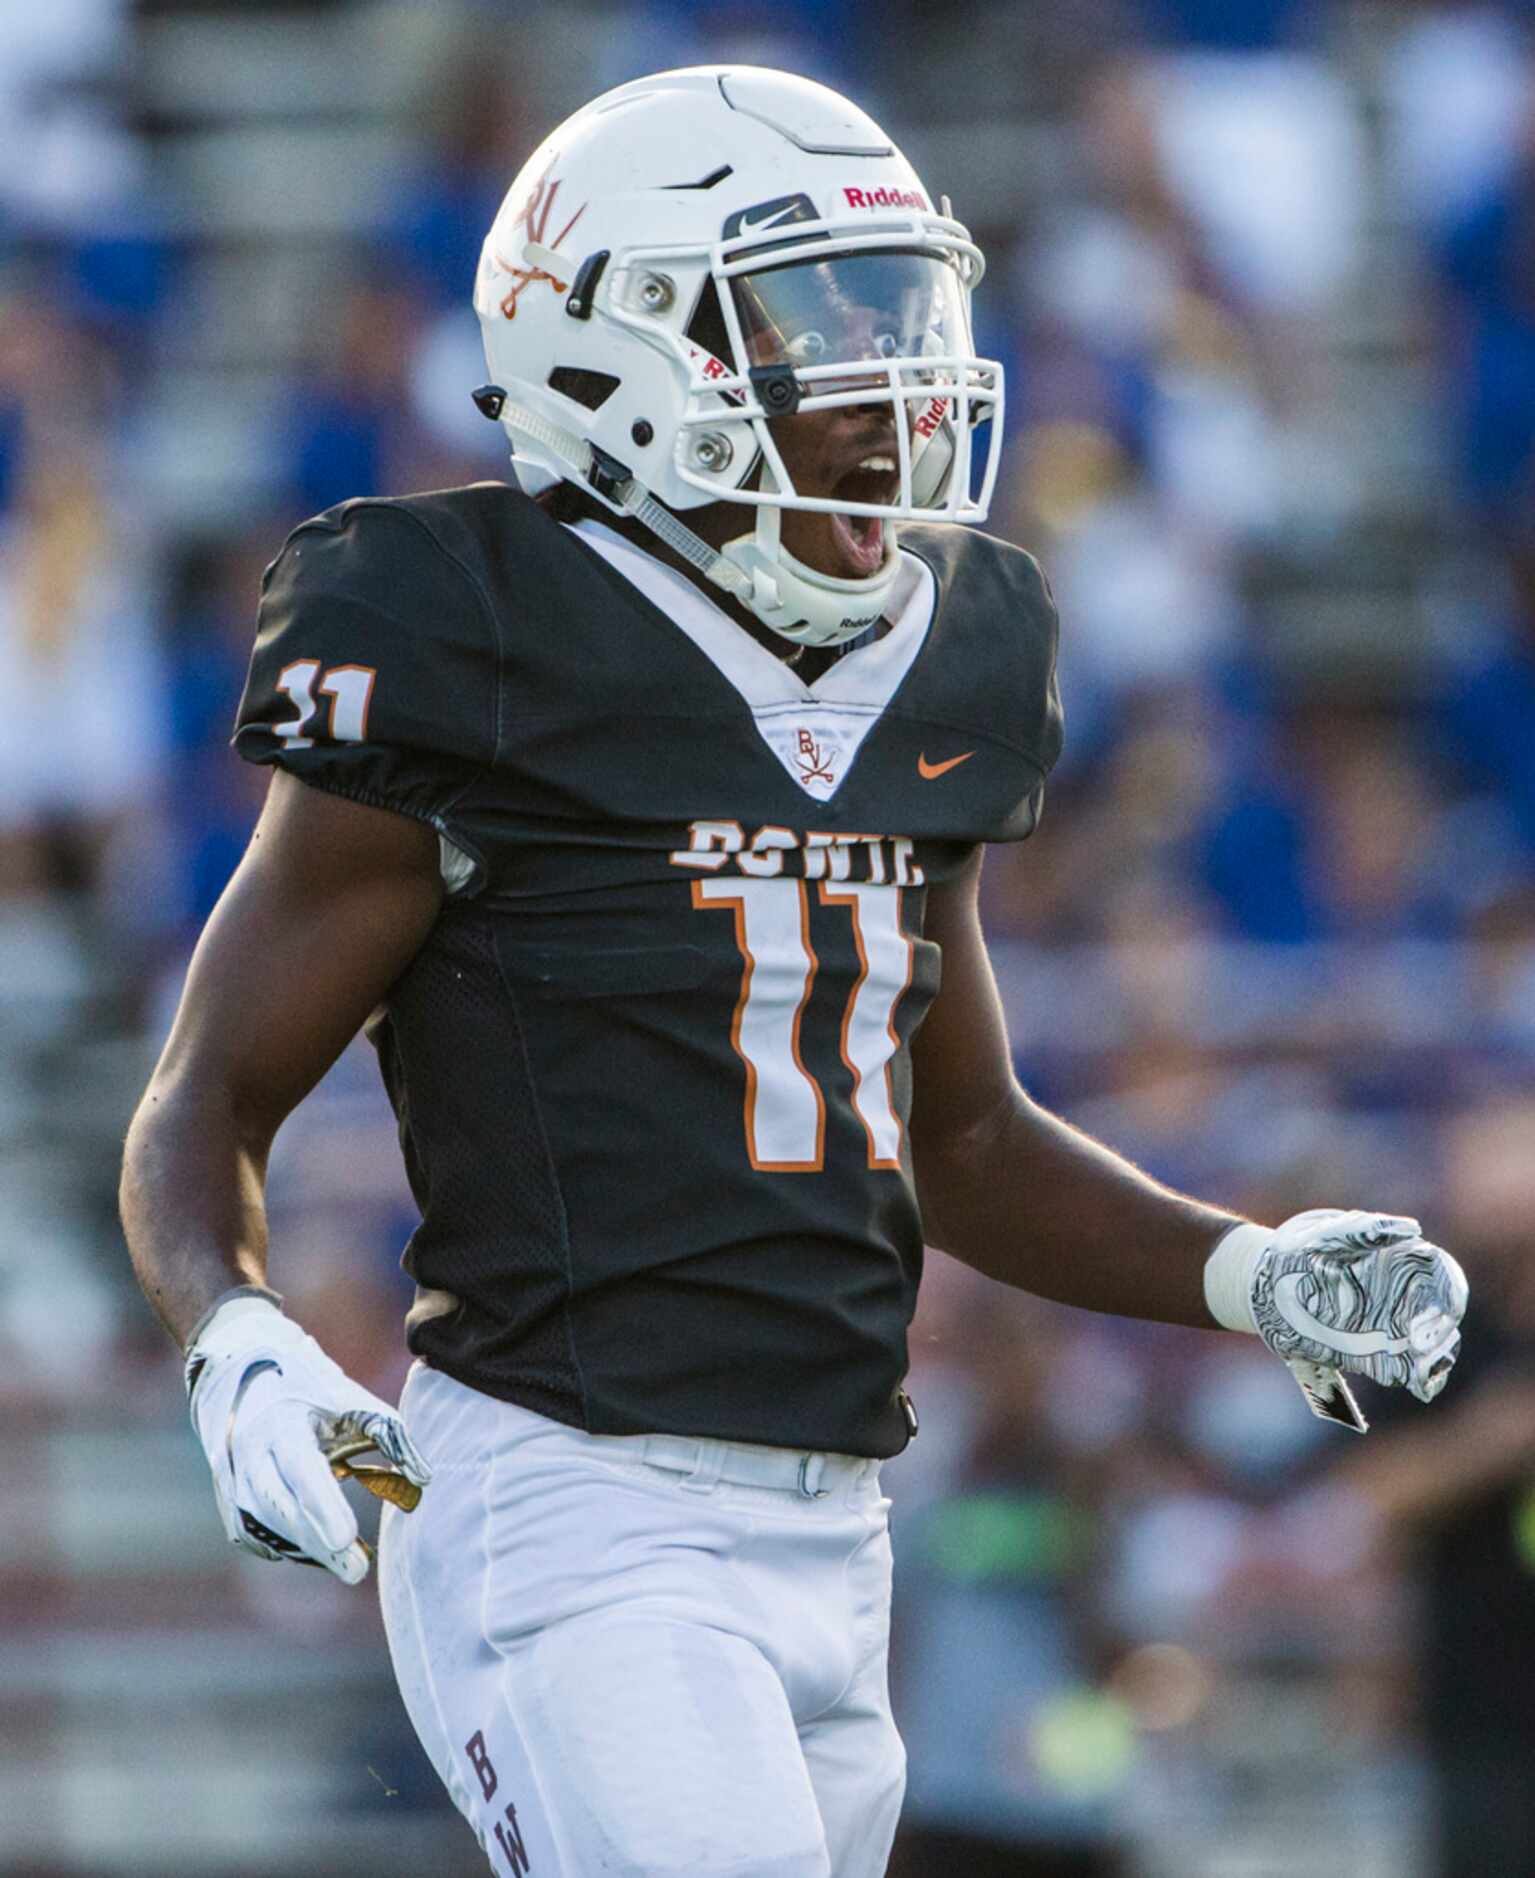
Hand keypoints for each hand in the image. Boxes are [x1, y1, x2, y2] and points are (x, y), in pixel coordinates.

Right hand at [184, 1292, 429, 1582]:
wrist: (237, 1363)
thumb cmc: (304, 1381)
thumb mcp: (347, 1396)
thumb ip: (387, 1432)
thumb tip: (424, 1478)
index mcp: (279, 1424)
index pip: (301, 1472)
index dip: (323, 1507)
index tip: (347, 1539)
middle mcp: (247, 1453)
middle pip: (280, 1508)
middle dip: (317, 1543)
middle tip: (358, 1570)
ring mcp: (230, 1477)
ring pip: (264, 1525)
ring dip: (304, 1547)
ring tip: (349, 1562)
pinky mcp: (227, 1494)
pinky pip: (253, 1530)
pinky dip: (285, 1544)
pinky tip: (316, 1549)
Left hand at [1249, 1210, 1467, 1403]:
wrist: (1263, 1283)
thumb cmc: (1302, 1249)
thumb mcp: (1328, 1236)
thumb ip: (1367, 1231)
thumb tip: (1413, 1229)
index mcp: (1400, 1264)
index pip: (1443, 1279)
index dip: (1449, 1295)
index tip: (1444, 1310)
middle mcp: (1401, 1298)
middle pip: (1440, 1319)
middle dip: (1442, 1335)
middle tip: (1424, 1345)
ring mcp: (1388, 1328)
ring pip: (1429, 1348)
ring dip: (1435, 1361)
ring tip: (1425, 1370)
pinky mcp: (1370, 1356)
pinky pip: (1403, 1370)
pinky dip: (1419, 1379)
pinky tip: (1421, 1385)